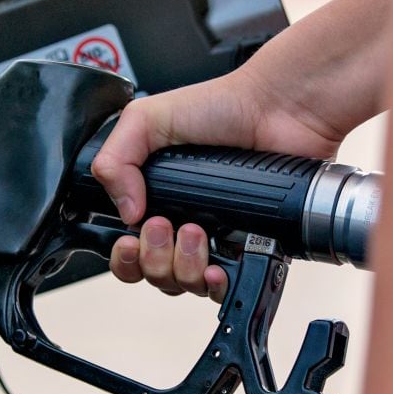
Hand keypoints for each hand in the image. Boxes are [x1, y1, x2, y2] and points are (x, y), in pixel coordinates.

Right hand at [91, 63, 351, 302]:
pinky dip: (216, 285)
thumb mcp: (147, 118)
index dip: (124, 255)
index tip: (129, 239)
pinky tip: (217, 267)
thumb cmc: (222, 106)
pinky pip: (226, 286)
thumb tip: (122, 210)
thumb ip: (115, 158)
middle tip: (162, 225)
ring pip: (185, 284)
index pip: (128, 248)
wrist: (277, 110)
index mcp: (156, 196)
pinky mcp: (250, 246)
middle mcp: (184, 221)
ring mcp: (218, 237)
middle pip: (153, 273)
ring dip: (182, 266)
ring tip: (195, 231)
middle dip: (152, 258)